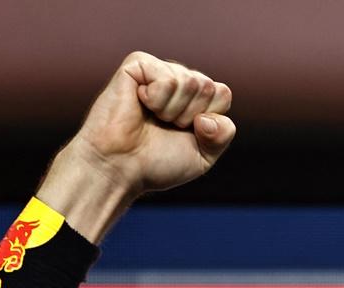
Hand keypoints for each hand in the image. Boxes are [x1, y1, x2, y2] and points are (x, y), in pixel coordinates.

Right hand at [38, 51, 235, 241]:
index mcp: (195, 98)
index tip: (186, 133)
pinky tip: (140, 104)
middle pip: (209, 87)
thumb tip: (208, 115)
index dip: (210, 120)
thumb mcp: (203, 156)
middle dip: (190, 116)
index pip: (223, 93)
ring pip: (190, 82)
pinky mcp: (137, 64)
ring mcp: (158, 70)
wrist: (120, 167)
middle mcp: (178, 79)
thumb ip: (222, 134)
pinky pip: (168, 79)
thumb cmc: (157, 163)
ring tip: (152, 118)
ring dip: (173, 111)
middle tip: (165, 127)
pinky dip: (157, 100)